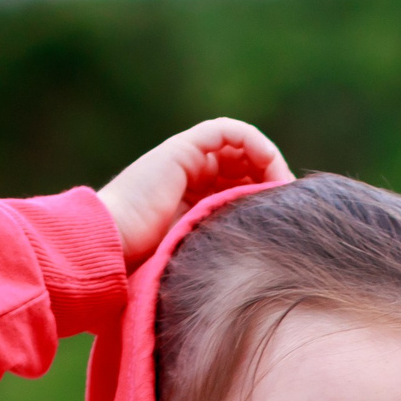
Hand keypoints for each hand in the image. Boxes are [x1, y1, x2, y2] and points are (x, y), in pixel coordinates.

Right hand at [96, 118, 292, 266]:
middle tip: (289, 201)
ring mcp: (184, 162)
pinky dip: (252, 140)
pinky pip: (224, 131)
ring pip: (237, 149)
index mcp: (192, 205)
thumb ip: (225, 250)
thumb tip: (267, 269)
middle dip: (270, 180)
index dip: (265, 197)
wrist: (112, 250)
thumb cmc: (149, 267)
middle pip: (242, 167)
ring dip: (266, 161)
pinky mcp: (181, 149)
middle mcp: (188, 179)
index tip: (286, 217)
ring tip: (281, 185)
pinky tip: (268, 161)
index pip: (239, 189)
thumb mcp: (202, 258)